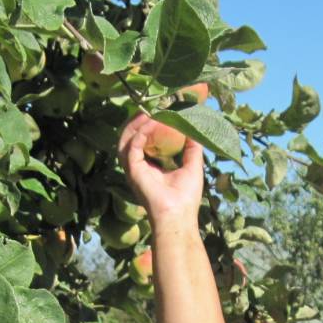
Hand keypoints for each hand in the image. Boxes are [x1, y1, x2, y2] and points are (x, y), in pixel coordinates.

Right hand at [117, 111, 203, 225]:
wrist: (179, 214)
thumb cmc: (186, 196)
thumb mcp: (193, 165)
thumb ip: (192, 147)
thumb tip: (196, 129)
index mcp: (150, 167)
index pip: (143, 141)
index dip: (148, 126)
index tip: (160, 112)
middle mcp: (139, 167)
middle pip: (130, 138)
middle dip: (138, 122)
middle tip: (150, 108)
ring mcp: (134, 169)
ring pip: (126, 140)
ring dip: (136, 124)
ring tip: (148, 112)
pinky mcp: (133, 170)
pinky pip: (132, 146)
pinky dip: (141, 133)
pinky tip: (151, 123)